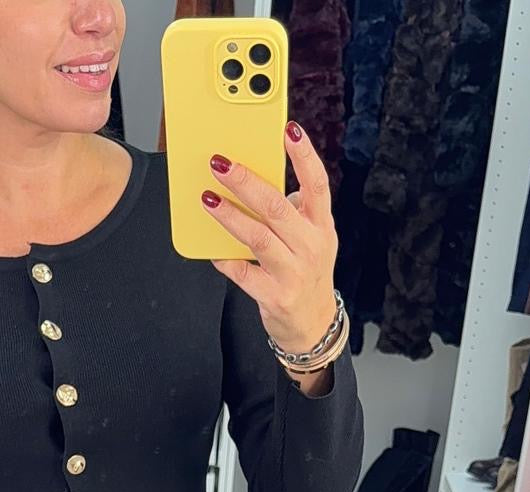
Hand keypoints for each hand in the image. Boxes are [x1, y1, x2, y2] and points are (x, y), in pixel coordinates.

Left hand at [202, 121, 338, 355]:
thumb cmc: (305, 271)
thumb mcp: (310, 238)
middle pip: (276, 207)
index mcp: (321, 225)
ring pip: (257, 238)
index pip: (317, 184)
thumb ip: (291, 212)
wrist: (312, 324)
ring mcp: (294, 273)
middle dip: (245, 182)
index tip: (289, 130)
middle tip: (220, 163)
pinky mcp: (275, 297)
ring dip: (229, 216)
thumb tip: (252, 182)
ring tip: (208, 199)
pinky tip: (211, 248)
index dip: (304, 156)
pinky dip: (225, 259)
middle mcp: (311, 246)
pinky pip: (243, 273)